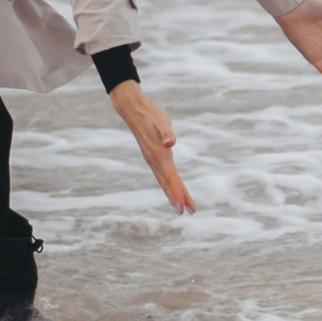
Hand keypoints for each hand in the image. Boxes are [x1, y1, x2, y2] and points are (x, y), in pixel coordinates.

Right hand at [109, 78, 196, 214]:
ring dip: (173, 192)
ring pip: (165, 179)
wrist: (134, 108)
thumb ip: (166, 132)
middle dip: (177, 198)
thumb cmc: (150, 114)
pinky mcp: (154, 154)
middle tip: (187, 212)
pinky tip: (173, 184)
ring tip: (181, 205)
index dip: (177, 192)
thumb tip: (170, 142)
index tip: (183, 207)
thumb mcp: (161, 121)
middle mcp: (155, 160)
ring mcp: (153, 158)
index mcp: (159, 155)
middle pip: (168, 183)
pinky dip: (170, 181)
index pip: (171, 178)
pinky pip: (164, 172)